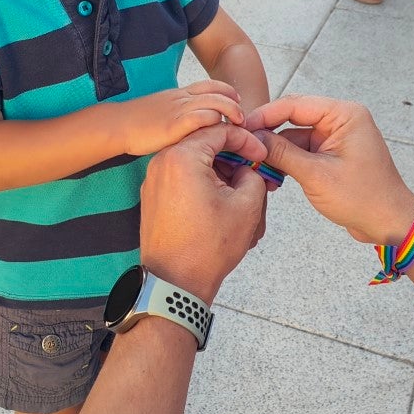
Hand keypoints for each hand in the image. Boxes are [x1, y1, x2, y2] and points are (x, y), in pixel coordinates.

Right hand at [120, 80, 243, 156]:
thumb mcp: (160, 112)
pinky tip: (221, 134)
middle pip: (218, 91)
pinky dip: (217, 124)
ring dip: (232, 112)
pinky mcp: (176, 124)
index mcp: (178, 94)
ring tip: (240, 125)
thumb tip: (187, 126)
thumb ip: (176, 115)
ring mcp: (179, 109)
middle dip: (235, 102)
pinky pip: (203, 118)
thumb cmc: (134, 123)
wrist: (116, 124)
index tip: (236, 101)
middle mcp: (182, 98)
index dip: (227, 91)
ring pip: (216, 102)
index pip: (210, 85)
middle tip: (243, 116)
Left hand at [140, 123, 267, 301]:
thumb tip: (246, 169)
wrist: (175, 282)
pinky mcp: (153, 196)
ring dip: (218, 170)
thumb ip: (252, 174)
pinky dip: (202, 181)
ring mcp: (154, 180)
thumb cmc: (207, 248)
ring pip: (193, 161)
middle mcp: (161, 162)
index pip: (219, 130)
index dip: (246, 140)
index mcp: (182, 157)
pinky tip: (220, 199)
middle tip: (253, 172)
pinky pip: (181, 177)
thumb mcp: (246, 206)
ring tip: (240, 190)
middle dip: (232, 156)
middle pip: (204, 144)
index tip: (260, 155)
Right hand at [243, 96, 413, 245]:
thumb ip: (282, 154)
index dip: (265, 115)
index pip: (295, 105)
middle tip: (241, 144)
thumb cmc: (363, 198)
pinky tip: (271, 172)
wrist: (389, 223)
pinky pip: (302, 149)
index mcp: (344, 114)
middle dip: (268, 132)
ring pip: (294, 135)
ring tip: (253, 163)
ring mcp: (336, 136)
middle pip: (292, 117)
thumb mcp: (316, 175)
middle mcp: (341, 119)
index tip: (241, 128)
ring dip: (275, 149)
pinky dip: (286, 160)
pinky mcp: (332, 152)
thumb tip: (253, 139)